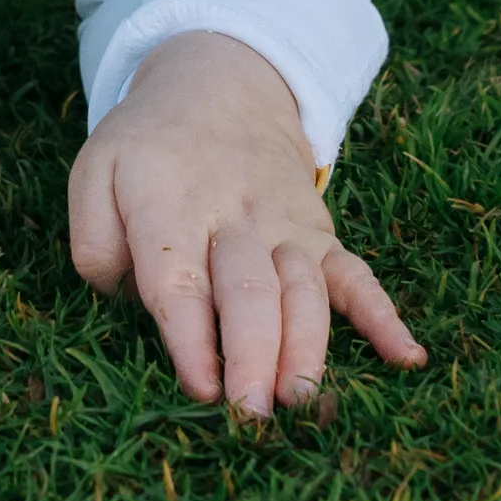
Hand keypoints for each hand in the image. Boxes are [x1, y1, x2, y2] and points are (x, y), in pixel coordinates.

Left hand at [68, 31, 424, 415]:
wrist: (220, 86)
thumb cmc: (147, 147)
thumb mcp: (93, 173)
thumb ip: (94, 241)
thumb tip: (123, 301)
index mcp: (170, 207)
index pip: (179, 281)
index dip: (190, 337)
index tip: (200, 387)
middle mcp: (234, 219)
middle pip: (248, 292)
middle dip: (252, 356)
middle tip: (251, 415)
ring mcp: (285, 226)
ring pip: (303, 290)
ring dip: (306, 347)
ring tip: (302, 401)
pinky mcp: (320, 232)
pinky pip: (357, 275)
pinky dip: (384, 315)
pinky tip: (406, 357)